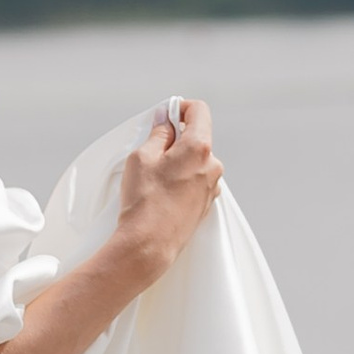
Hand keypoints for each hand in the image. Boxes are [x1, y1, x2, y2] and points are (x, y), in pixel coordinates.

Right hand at [113, 97, 223, 282]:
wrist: (149, 245)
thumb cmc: (144, 202)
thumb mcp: (141, 157)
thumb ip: (158, 133)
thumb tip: (165, 120)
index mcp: (199, 148)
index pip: (199, 111)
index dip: (181, 107)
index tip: (166, 115)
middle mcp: (212, 166)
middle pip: (197, 138)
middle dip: (176, 139)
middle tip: (151, 151)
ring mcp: (212, 187)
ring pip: (195, 162)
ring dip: (178, 162)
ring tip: (153, 178)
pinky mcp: (206, 205)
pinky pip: (195, 181)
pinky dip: (181, 180)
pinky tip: (161, 193)